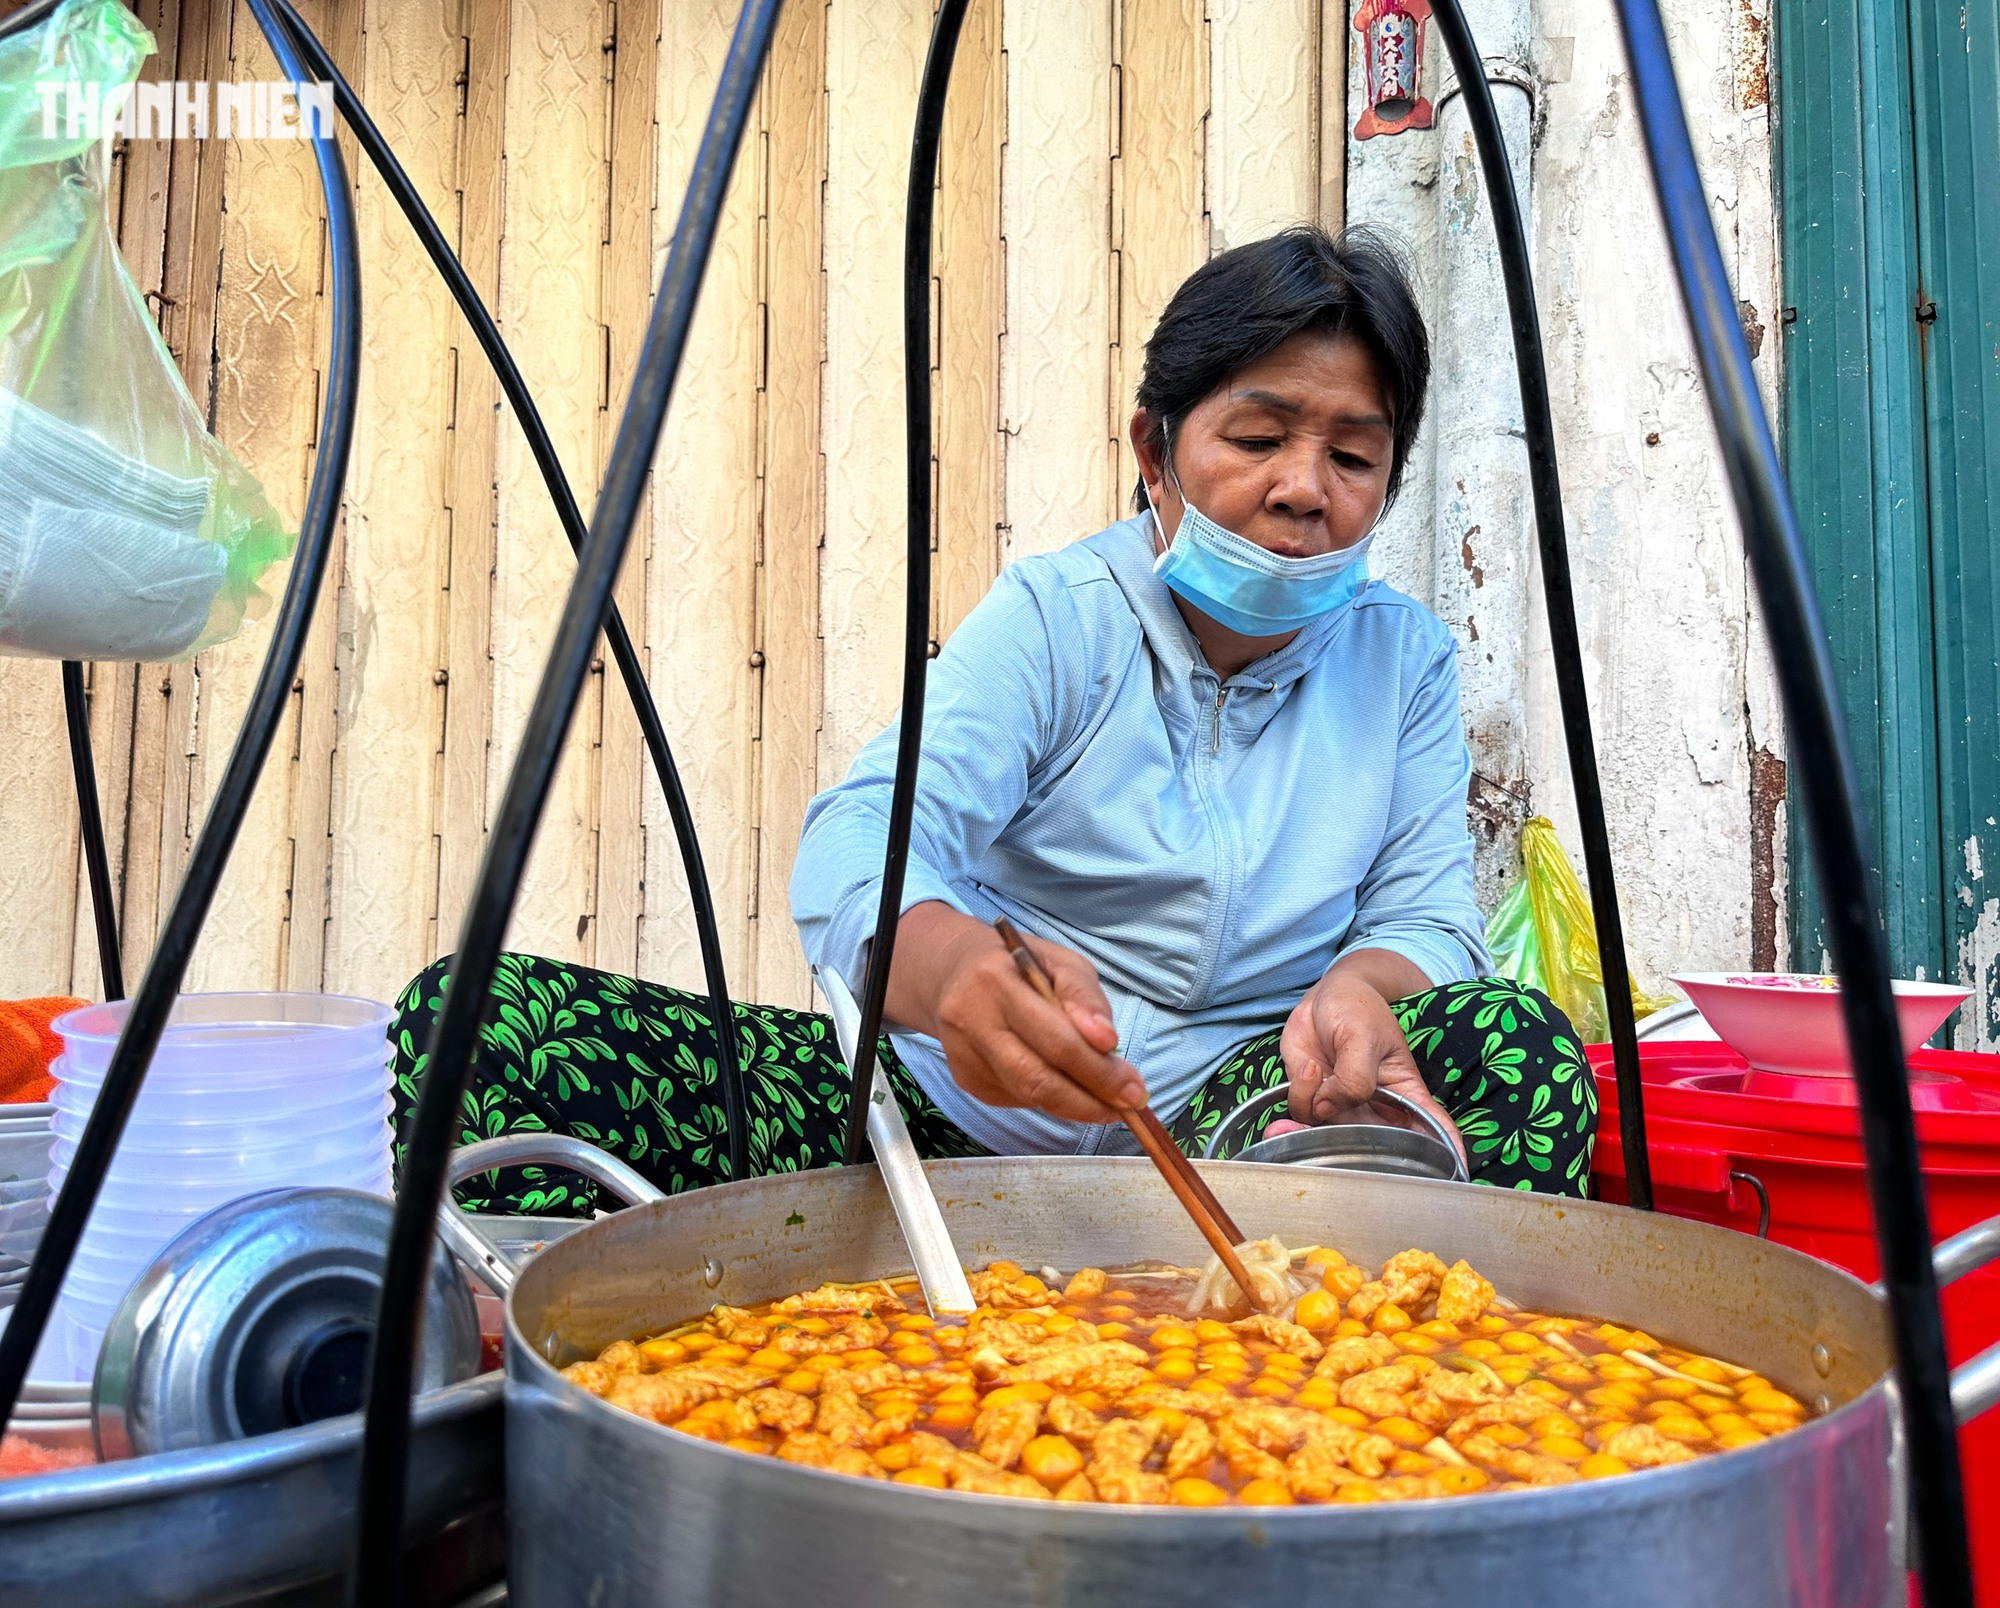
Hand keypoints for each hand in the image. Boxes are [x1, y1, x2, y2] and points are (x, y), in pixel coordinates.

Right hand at [886, 903, 1145, 1123]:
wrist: (954, 973)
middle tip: (1127, 1105)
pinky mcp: (964, 1078)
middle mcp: (971, 1020)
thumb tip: (1107, 1043)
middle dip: (1090, 1099)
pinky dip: (1048, 1098)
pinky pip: (1016, 1098)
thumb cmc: (1019, 965)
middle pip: (1037, 1077)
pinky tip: (1063, 1084)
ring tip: (1107, 1103)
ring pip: (1028, 1095)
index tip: (1134, 1088)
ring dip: (1075, 1106)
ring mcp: (963, 1055)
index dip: (1098, 1070)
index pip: (1055, 1039)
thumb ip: (1085, 998)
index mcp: (997, 982)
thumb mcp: (1060, 963)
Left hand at [1271, 965, 1464, 1160]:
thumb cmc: (1357, 1008)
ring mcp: (1344, 1107)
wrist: (1323, 997)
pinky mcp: (1315, 1101)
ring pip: (1331, 1135)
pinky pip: (1303, 1117)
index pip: (1432, 1128)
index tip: (1455, 1175)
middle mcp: (1376, 1108)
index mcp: (1404, 1092)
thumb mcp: (1362, 1036)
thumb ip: (1353, 1078)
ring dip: (1312, 1115)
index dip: (1445, 1154)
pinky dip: (1296, 1099)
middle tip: (1331, 1133)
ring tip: (1312, 1072)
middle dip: (1352, 1150)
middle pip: (1375, 1147)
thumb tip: (1327, 1110)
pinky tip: (1304, 1068)